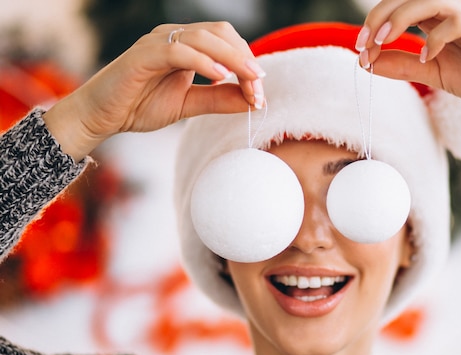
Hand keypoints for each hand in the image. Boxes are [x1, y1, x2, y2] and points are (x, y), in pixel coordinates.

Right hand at [44, 22, 265, 160]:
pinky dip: (203, 62)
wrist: (100, 117)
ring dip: (233, 60)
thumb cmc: (139, 106)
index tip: (260, 94)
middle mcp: (174, 37)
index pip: (227, 43)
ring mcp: (158, 43)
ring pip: (204, 38)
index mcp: (186, 46)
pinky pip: (178, 51)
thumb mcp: (188, 105)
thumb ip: (218, 99)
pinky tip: (220, 76)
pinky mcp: (143, 55)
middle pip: (221, 33)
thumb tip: (253, 101)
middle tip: (259, 89)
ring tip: (251, 82)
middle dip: (246, 60)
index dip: (248, 64)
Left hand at [356, 0, 460, 129]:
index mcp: (436, 18)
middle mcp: (451, 11)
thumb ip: (401, 66)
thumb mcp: (431, 73)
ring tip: (384, 42)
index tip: (360, 49)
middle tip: (364, 44)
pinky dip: (436, 38)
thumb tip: (366, 64)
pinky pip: (458, 22)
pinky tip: (425, 58)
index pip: (399, 7)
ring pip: (432, 1)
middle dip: (380, 17)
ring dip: (401, 19)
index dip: (375, 23)